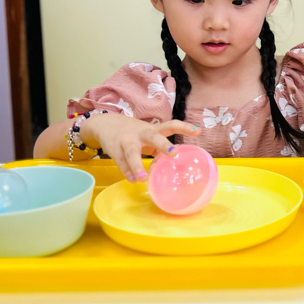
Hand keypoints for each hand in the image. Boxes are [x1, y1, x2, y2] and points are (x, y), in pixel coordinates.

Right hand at [81, 113, 199, 182]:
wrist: (105, 124)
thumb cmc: (133, 133)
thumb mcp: (147, 136)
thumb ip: (158, 150)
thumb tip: (171, 167)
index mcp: (152, 130)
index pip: (171, 125)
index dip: (184, 127)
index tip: (199, 131)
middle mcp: (141, 134)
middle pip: (153, 137)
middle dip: (163, 144)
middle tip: (174, 153)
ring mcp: (126, 141)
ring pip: (132, 152)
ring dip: (137, 165)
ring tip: (143, 178)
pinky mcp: (114, 150)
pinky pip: (121, 162)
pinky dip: (127, 172)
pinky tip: (133, 180)